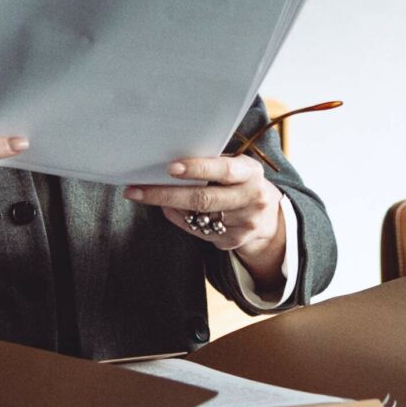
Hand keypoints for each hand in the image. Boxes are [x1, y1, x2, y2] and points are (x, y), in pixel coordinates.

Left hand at [124, 157, 291, 287]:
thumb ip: (211, 166)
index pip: (224, 169)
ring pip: (198, 218)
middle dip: (166, 193)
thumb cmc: (240, 183)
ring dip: (168, 206)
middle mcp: (251, 198)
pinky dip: (179, 219)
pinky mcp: (235, 240)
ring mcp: (245, 223)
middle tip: (136, 189)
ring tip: (143, 195)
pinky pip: (199, 231)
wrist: (268, 216)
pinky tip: (167, 209)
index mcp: (250, 172)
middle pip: (204, 199)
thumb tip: (169, 167)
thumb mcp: (236, 168)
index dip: (198, 169)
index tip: (171, 168)